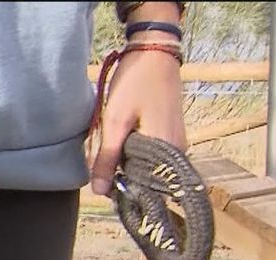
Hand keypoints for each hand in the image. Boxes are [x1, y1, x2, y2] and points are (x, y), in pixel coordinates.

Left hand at [89, 41, 186, 196]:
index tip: (102, 184)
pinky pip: (151, 153)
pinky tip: (121, 139)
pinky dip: (134, 151)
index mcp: (166, 153)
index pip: (144, 189)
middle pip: (145, 178)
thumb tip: (99, 191)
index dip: (121, 190)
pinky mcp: (171, 134)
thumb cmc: (135, 84)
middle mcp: (177, 152)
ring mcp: (176, 143)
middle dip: (122, 175)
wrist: (154, 52)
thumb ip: (107, 158)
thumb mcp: (115, 121)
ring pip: (146, 165)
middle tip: (102, 161)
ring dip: (126, 162)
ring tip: (110, 148)